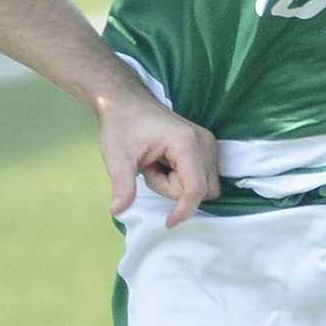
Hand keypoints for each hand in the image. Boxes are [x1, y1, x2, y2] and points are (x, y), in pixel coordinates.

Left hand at [98, 92, 220, 227]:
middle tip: (151, 171)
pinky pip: (203, 176)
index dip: (184, 210)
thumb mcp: (117, 158)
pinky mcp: (206, 146)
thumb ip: (122, 186)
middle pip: (203, 189)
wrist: (126, 103)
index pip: (196, 188)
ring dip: (179, 185)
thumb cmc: (122, 127)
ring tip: (156, 165)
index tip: (167, 223)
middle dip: (176, 191)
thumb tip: (118, 211)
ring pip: (204, 184)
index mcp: (186, 143)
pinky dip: (184, 178)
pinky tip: (165, 163)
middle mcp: (205, 142)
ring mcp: (208, 143)